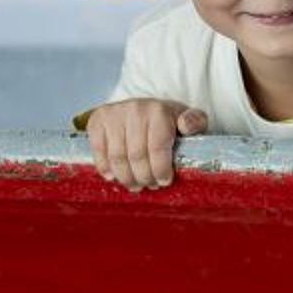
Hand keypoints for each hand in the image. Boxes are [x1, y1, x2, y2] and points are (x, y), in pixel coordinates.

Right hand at [85, 99, 206, 190]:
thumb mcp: (188, 119)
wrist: (142, 107)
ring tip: (135, 184)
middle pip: (137, 157)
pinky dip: (105, 168)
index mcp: (159, 110)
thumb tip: (186, 125)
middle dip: (145, 177)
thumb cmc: (167, 120)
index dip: (160, 170)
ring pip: (117, 158)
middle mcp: (134, 109)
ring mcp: (113, 114)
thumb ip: (195, 122)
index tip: (164, 181)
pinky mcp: (97, 120)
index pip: (158, 148)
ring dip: (126, 177)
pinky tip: (114, 176)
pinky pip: (98, 152)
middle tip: (150, 185)